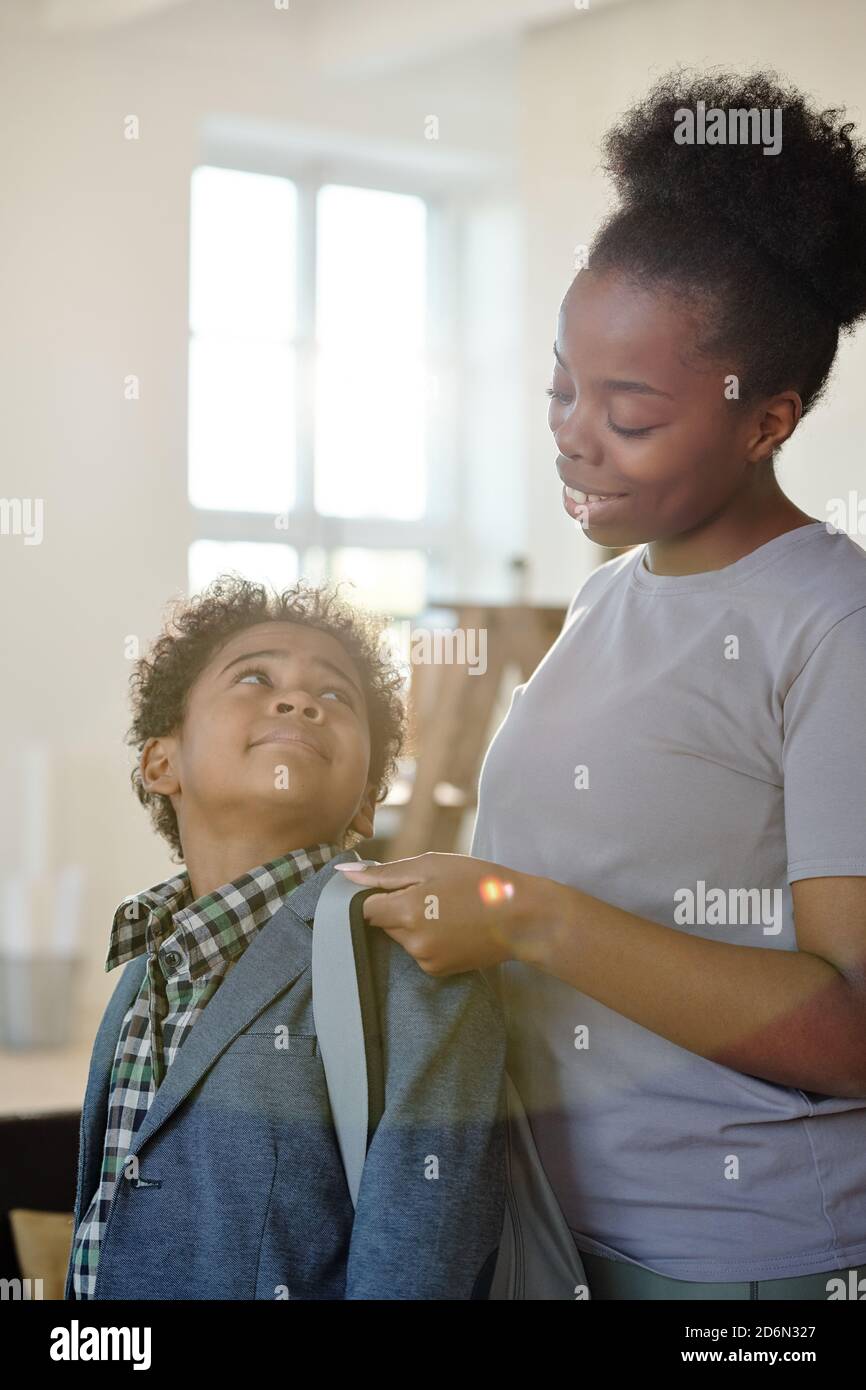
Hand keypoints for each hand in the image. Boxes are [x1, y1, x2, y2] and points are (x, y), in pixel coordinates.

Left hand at [333, 852, 561, 975]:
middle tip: (428, 892)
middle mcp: (411, 941)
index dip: (376, 894)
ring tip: (445, 908)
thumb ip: (385, 873)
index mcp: (406, 911)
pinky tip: (451, 926)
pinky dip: (426, 938)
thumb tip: (344, 873)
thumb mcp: (432, 865)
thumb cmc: (479, 882)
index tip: (394, 885)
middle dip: (395, 908)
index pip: (364, 908)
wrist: (522, 917)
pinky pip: (418, 950)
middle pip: (382, 923)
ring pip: (400, 937)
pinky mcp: (437, 971)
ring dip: (411, 923)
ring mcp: (425, 960)